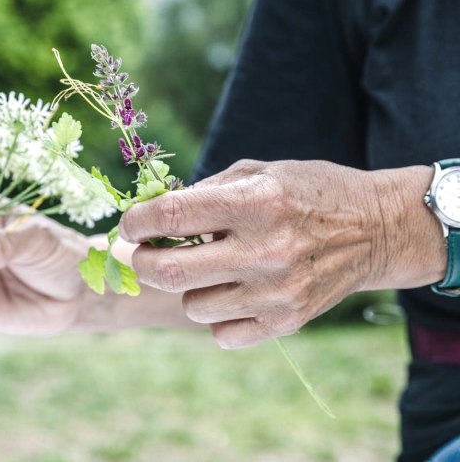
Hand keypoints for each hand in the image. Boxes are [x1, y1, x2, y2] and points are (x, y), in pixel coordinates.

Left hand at [120, 159, 445, 348]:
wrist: (375, 229)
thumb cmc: (310, 192)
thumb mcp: (259, 172)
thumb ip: (203, 192)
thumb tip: (151, 216)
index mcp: (255, 202)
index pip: (171, 217)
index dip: (135, 221)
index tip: (130, 225)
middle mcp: (265, 251)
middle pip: (168, 272)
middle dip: (141, 262)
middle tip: (144, 252)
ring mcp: (276, 293)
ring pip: (192, 306)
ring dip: (188, 286)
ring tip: (211, 268)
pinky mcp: (287, 322)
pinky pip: (221, 334)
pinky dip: (216, 315)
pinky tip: (233, 292)